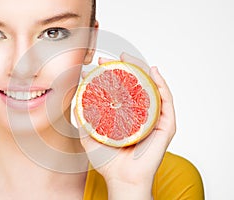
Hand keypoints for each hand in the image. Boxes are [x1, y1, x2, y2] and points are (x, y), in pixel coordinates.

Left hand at [74, 52, 175, 198]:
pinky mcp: (165, 126)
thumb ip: (84, 117)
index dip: (111, 75)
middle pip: (136, 85)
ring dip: (142, 70)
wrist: (121, 180)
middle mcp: (141, 114)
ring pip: (151, 88)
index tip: (97, 65)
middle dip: (124, 68)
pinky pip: (166, 101)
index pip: (120, 89)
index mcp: (125, 115)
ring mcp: (154, 118)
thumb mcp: (89, 135)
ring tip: (129, 58)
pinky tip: (153, 72)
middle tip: (111, 59)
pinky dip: (162, 84)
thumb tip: (76, 96)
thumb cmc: (107, 161)